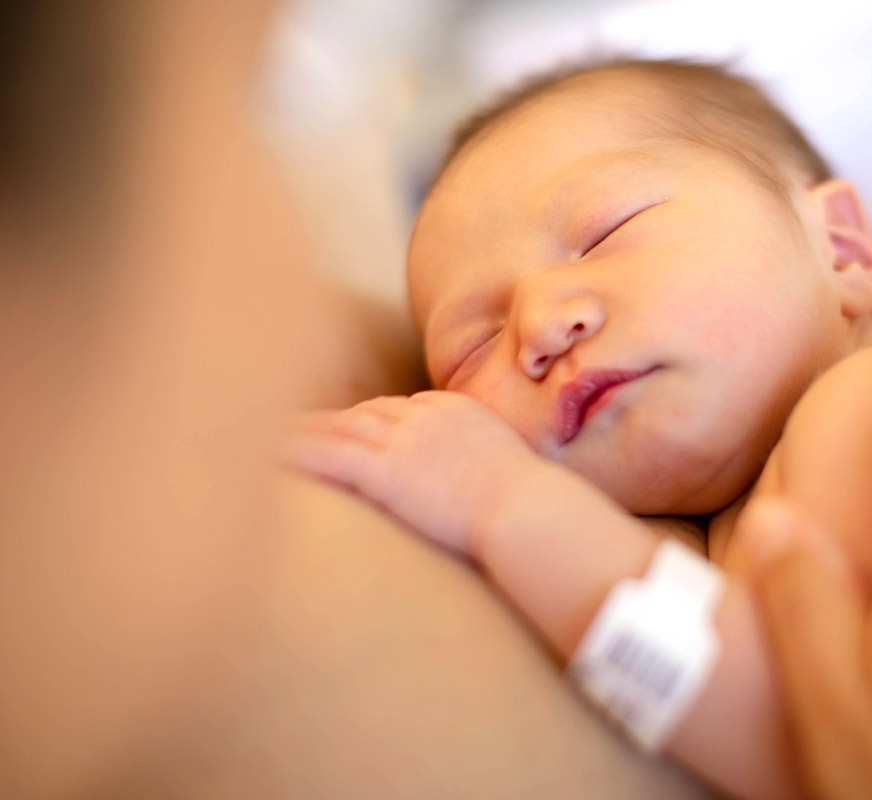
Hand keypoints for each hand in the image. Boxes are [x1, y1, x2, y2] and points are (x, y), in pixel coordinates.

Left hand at [284, 391, 541, 556]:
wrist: (528, 510)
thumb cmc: (532, 505)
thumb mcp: (514, 470)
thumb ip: (491, 469)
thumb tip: (495, 490)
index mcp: (455, 411)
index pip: (403, 407)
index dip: (373, 418)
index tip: (354, 429)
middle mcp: (424, 417)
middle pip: (366, 411)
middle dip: (334, 419)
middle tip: (300, 427)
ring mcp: (402, 440)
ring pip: (339, 426)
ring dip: (303, 430)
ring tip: (269, 436)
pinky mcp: (385, 470)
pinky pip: (328, 454)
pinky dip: (296, 451)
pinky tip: (268, 455)